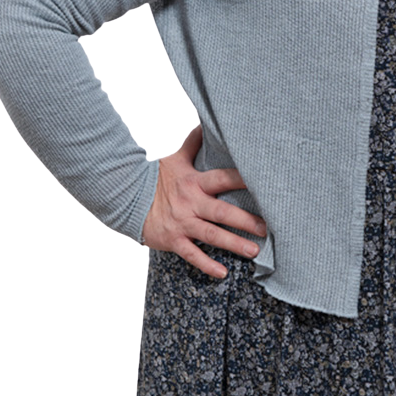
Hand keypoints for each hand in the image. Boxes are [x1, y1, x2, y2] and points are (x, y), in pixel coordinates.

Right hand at [141, 124, 266, 278]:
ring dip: (233, 244)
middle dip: (245, 221)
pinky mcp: (174, 240)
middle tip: (267, 228)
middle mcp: (191, 203)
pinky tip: (223, 273)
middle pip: (222, 212)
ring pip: (211, 236)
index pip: (222, 179)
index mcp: (194, 182)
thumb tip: (205, 123)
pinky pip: (192, 255)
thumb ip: (193, 143)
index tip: (263, 185)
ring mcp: (182, 223)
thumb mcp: (174, 158)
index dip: (241, 180)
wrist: (128, 199)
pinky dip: (207, 265)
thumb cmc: (156, 178)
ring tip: (254, 251)